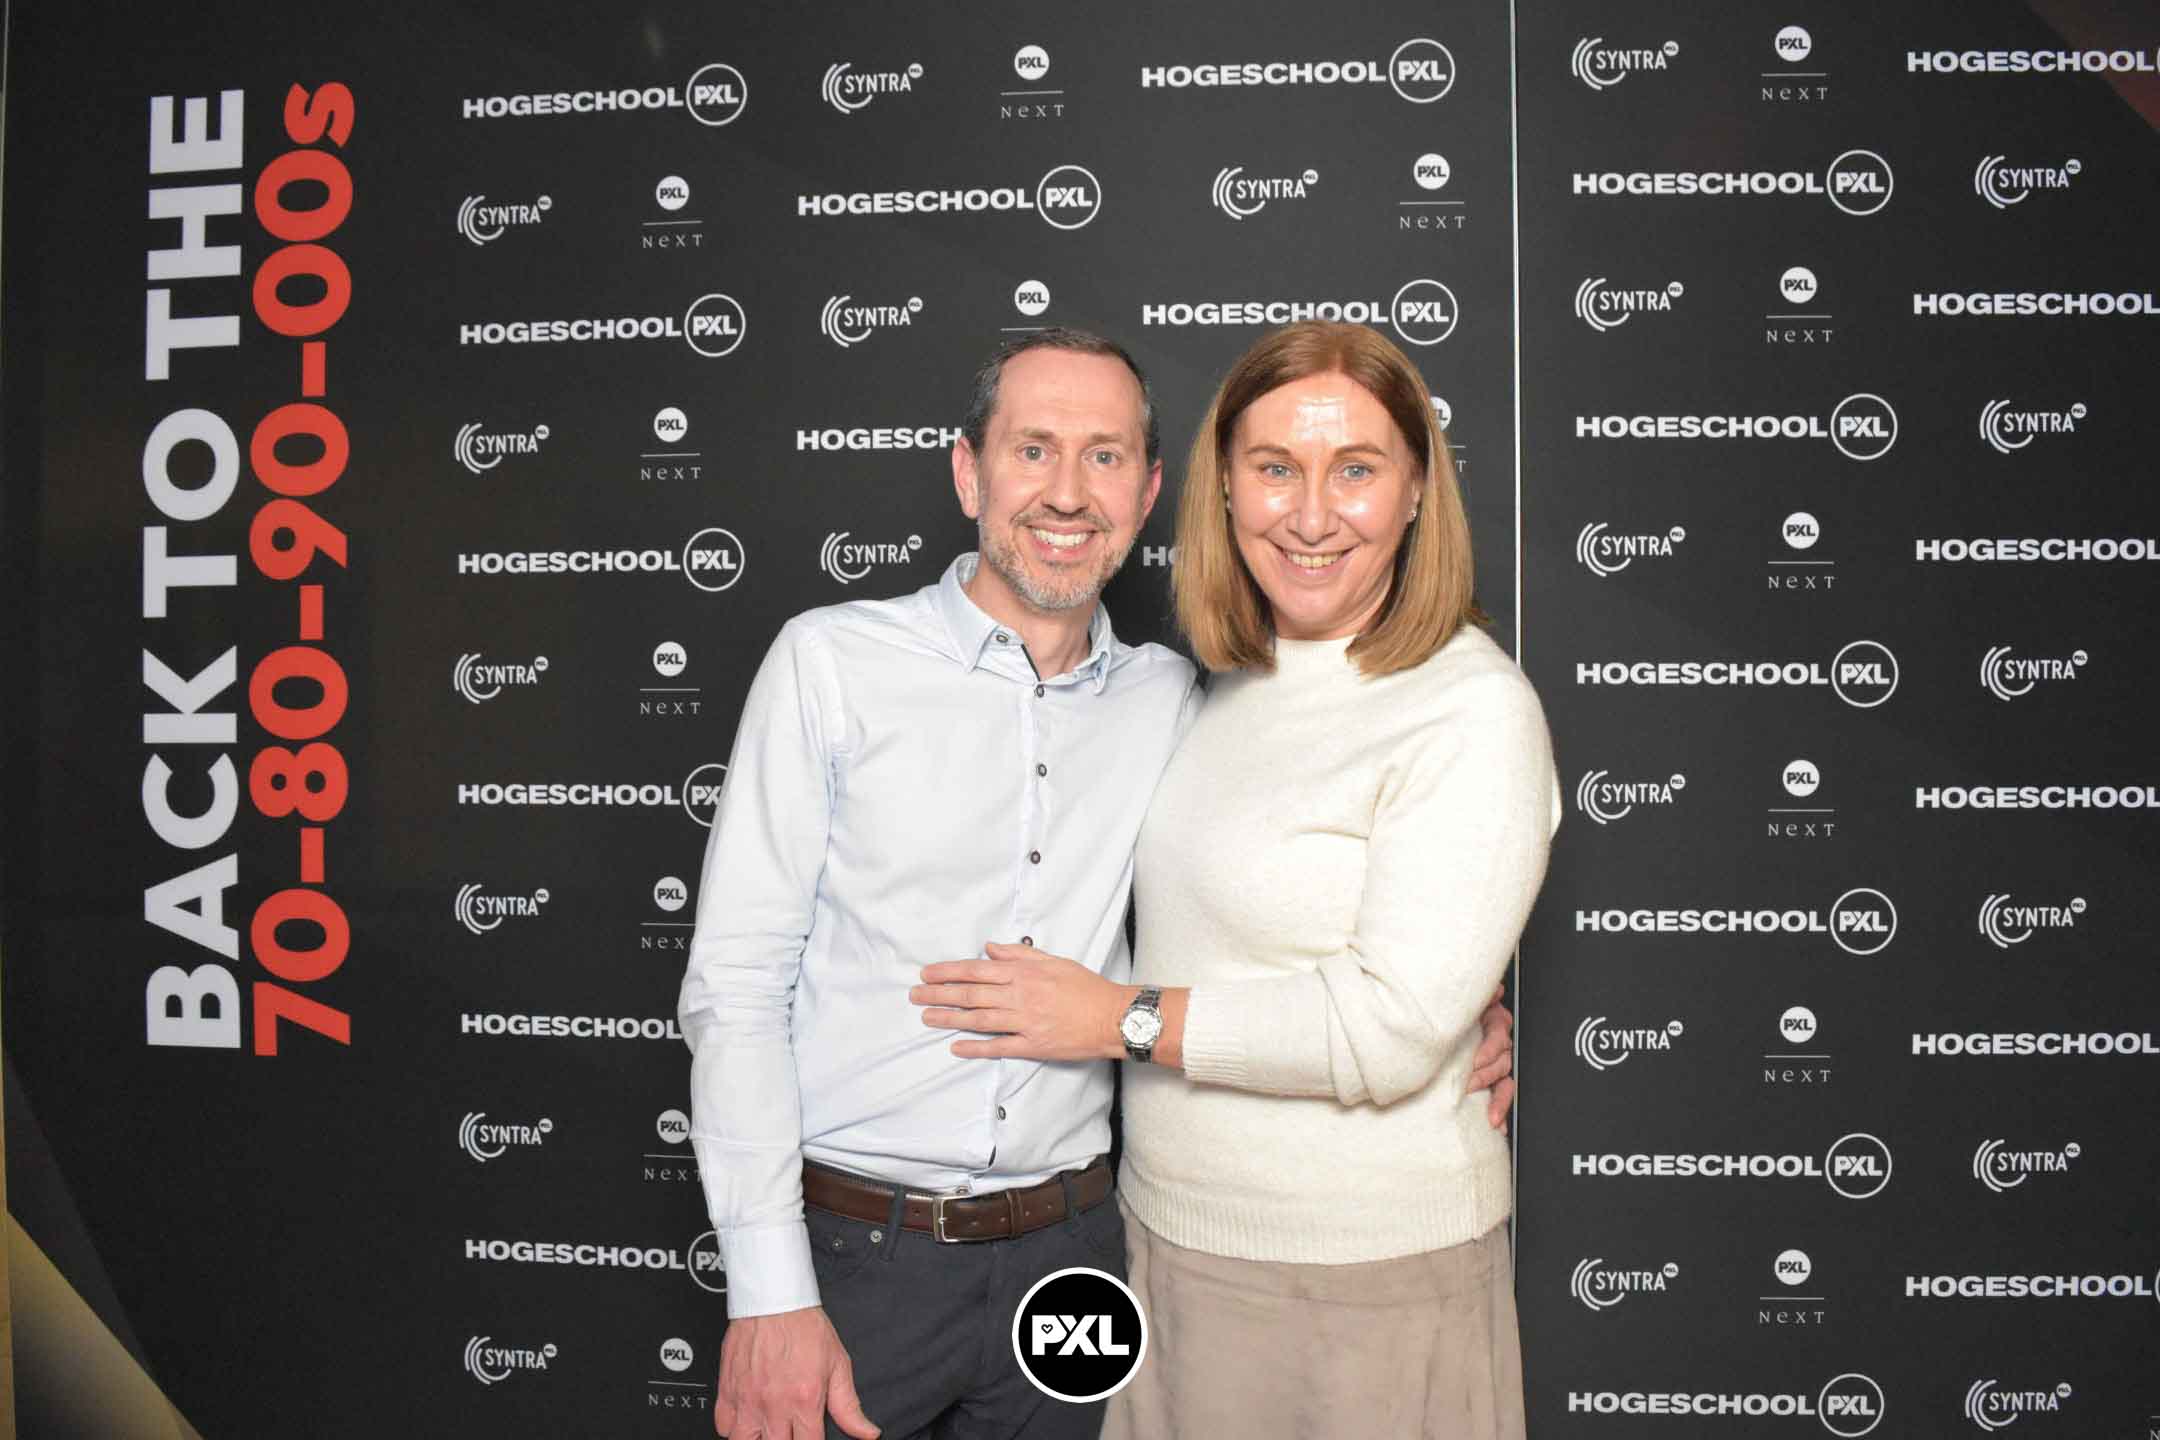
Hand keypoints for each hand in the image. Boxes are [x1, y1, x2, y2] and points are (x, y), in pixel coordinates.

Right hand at [713, 1306, 876, 1438]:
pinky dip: (733, 1427)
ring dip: (757, 1438)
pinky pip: (723, 1426)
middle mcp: (774, 1405)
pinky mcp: (727, 1391)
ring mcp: (747, 1400)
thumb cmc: (804, 1326)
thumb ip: (849, 1406)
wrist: (774, 1299)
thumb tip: (868, 1433)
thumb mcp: (838, 1365)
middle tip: (790, 1430)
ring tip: (768, 1429)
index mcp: (804, 1401)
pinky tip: (748, 1418)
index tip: (809, 1436)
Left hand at [913, 942, 1130, 1061]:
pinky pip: (999, 1047)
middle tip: (915, 996)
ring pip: (979, 1019)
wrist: (1112, 1016)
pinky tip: (956, 1047)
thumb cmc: (1085, 987)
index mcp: (1024, 973)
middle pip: (972, 994)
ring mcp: (1025, 1023)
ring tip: (927, 1018)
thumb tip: (989, 949)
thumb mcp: (1053, 961)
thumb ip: (1020, 954)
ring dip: (950, 1019)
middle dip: (939, 994)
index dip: (948, 972)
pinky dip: (975, 1047)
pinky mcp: (1033, 1046)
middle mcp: (1020, 996)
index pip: (977, 970)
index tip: (927, 974)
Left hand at [1466, 985, 1515, 1129]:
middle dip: (1487, 1075)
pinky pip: (1503, 1096)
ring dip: (1499, 1099)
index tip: (1476, 1060)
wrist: (1444, 1024)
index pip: (1499, 1037)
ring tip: (1491, 1115)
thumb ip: (1482, 997)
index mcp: (1494, 1023)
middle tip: (1470, 1085)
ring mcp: (1497, 1065)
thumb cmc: (1455, 1013)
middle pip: (1503, 1061)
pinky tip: (1500, 1125)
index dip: (1489, 1049)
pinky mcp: (1493, 1082)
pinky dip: (1503, 1111)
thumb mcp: (1467, 1004)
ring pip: (1506, 1082)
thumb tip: (1495, 990)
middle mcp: (1499, 1045)